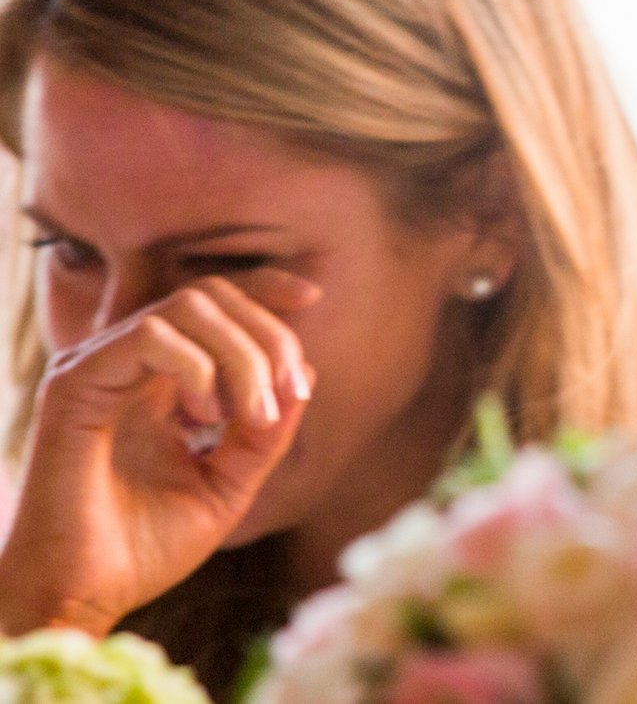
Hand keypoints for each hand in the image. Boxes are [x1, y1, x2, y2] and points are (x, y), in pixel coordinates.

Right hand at [0, 270, 320, 634]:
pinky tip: (205, 418)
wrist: (82, 597)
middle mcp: (124, 365)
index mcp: (157, 381)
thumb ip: (264, 434)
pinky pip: (149, 337)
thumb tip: (305, 376)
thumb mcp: (228, 485)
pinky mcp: (74, 385)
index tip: (313, 299)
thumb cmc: (143, 550)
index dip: (264, 288)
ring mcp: (96, 368)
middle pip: (210, 295)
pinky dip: (198, 367)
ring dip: (242, 354)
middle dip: (268, 335)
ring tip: (250, 416)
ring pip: (186, 307)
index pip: (211, 302)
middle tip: (289, 395)